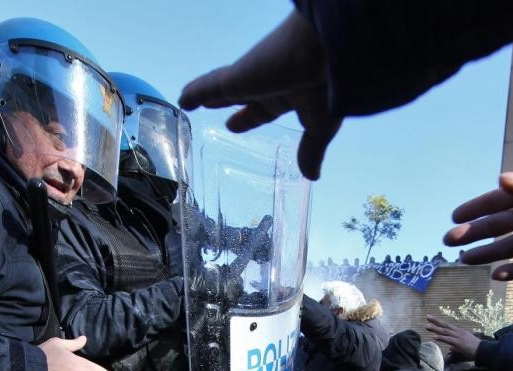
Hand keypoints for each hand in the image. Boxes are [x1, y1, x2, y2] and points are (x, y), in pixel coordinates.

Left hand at [179, 11, 339, 179]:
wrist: (325, 53)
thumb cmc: (329, 88)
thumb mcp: (321, 125)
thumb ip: (311, 150)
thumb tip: (313, 176)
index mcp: (293, 94)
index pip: (266, 108)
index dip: (251, 117)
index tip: (236, 124)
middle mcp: (270, 83)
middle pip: (243, 95)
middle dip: (229, 103)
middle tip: (216, 111)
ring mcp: (252, 79)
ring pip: (223, 86)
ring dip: (209, 94)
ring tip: (193, 101)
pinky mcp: (237, 77)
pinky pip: (209, 85)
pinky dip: (195, 92)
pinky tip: (183, 100)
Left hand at [425, 315, 479, 359]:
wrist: (483, 351)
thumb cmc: (475, 350)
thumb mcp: (464, 347)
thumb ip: (456, 347)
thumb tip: (450, 348)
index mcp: (459, 332)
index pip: (448, 326)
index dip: (439, 322)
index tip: (432, 319)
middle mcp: (458, 332)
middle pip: (445, 326)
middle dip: (435, 321)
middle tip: (427, 317)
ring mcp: (458, 337)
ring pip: (445, 331)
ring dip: (435, 328)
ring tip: (427, 326)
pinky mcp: (459, 342)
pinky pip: (448, 339)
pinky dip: (441, 338)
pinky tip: (434, 336)